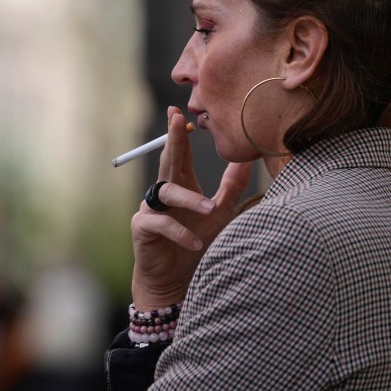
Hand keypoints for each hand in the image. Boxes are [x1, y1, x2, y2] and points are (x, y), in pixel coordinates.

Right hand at [130, 107, 251, 309]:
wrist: (176, 280)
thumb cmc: (196, 243)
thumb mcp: (219, 213)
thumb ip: (231, 188)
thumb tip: (247, 160)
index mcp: (180, 184)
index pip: (181, 153)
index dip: (180, 132)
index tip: (180, 110)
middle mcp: (163, 191)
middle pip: (168, 160)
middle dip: (173, 139)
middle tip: (177, 119)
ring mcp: (151, 208)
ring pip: (167, 192)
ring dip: (189, 199)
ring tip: (209, 209)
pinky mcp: (143, 228)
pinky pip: (161, 224)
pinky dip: (179, 233)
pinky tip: (195, 244)